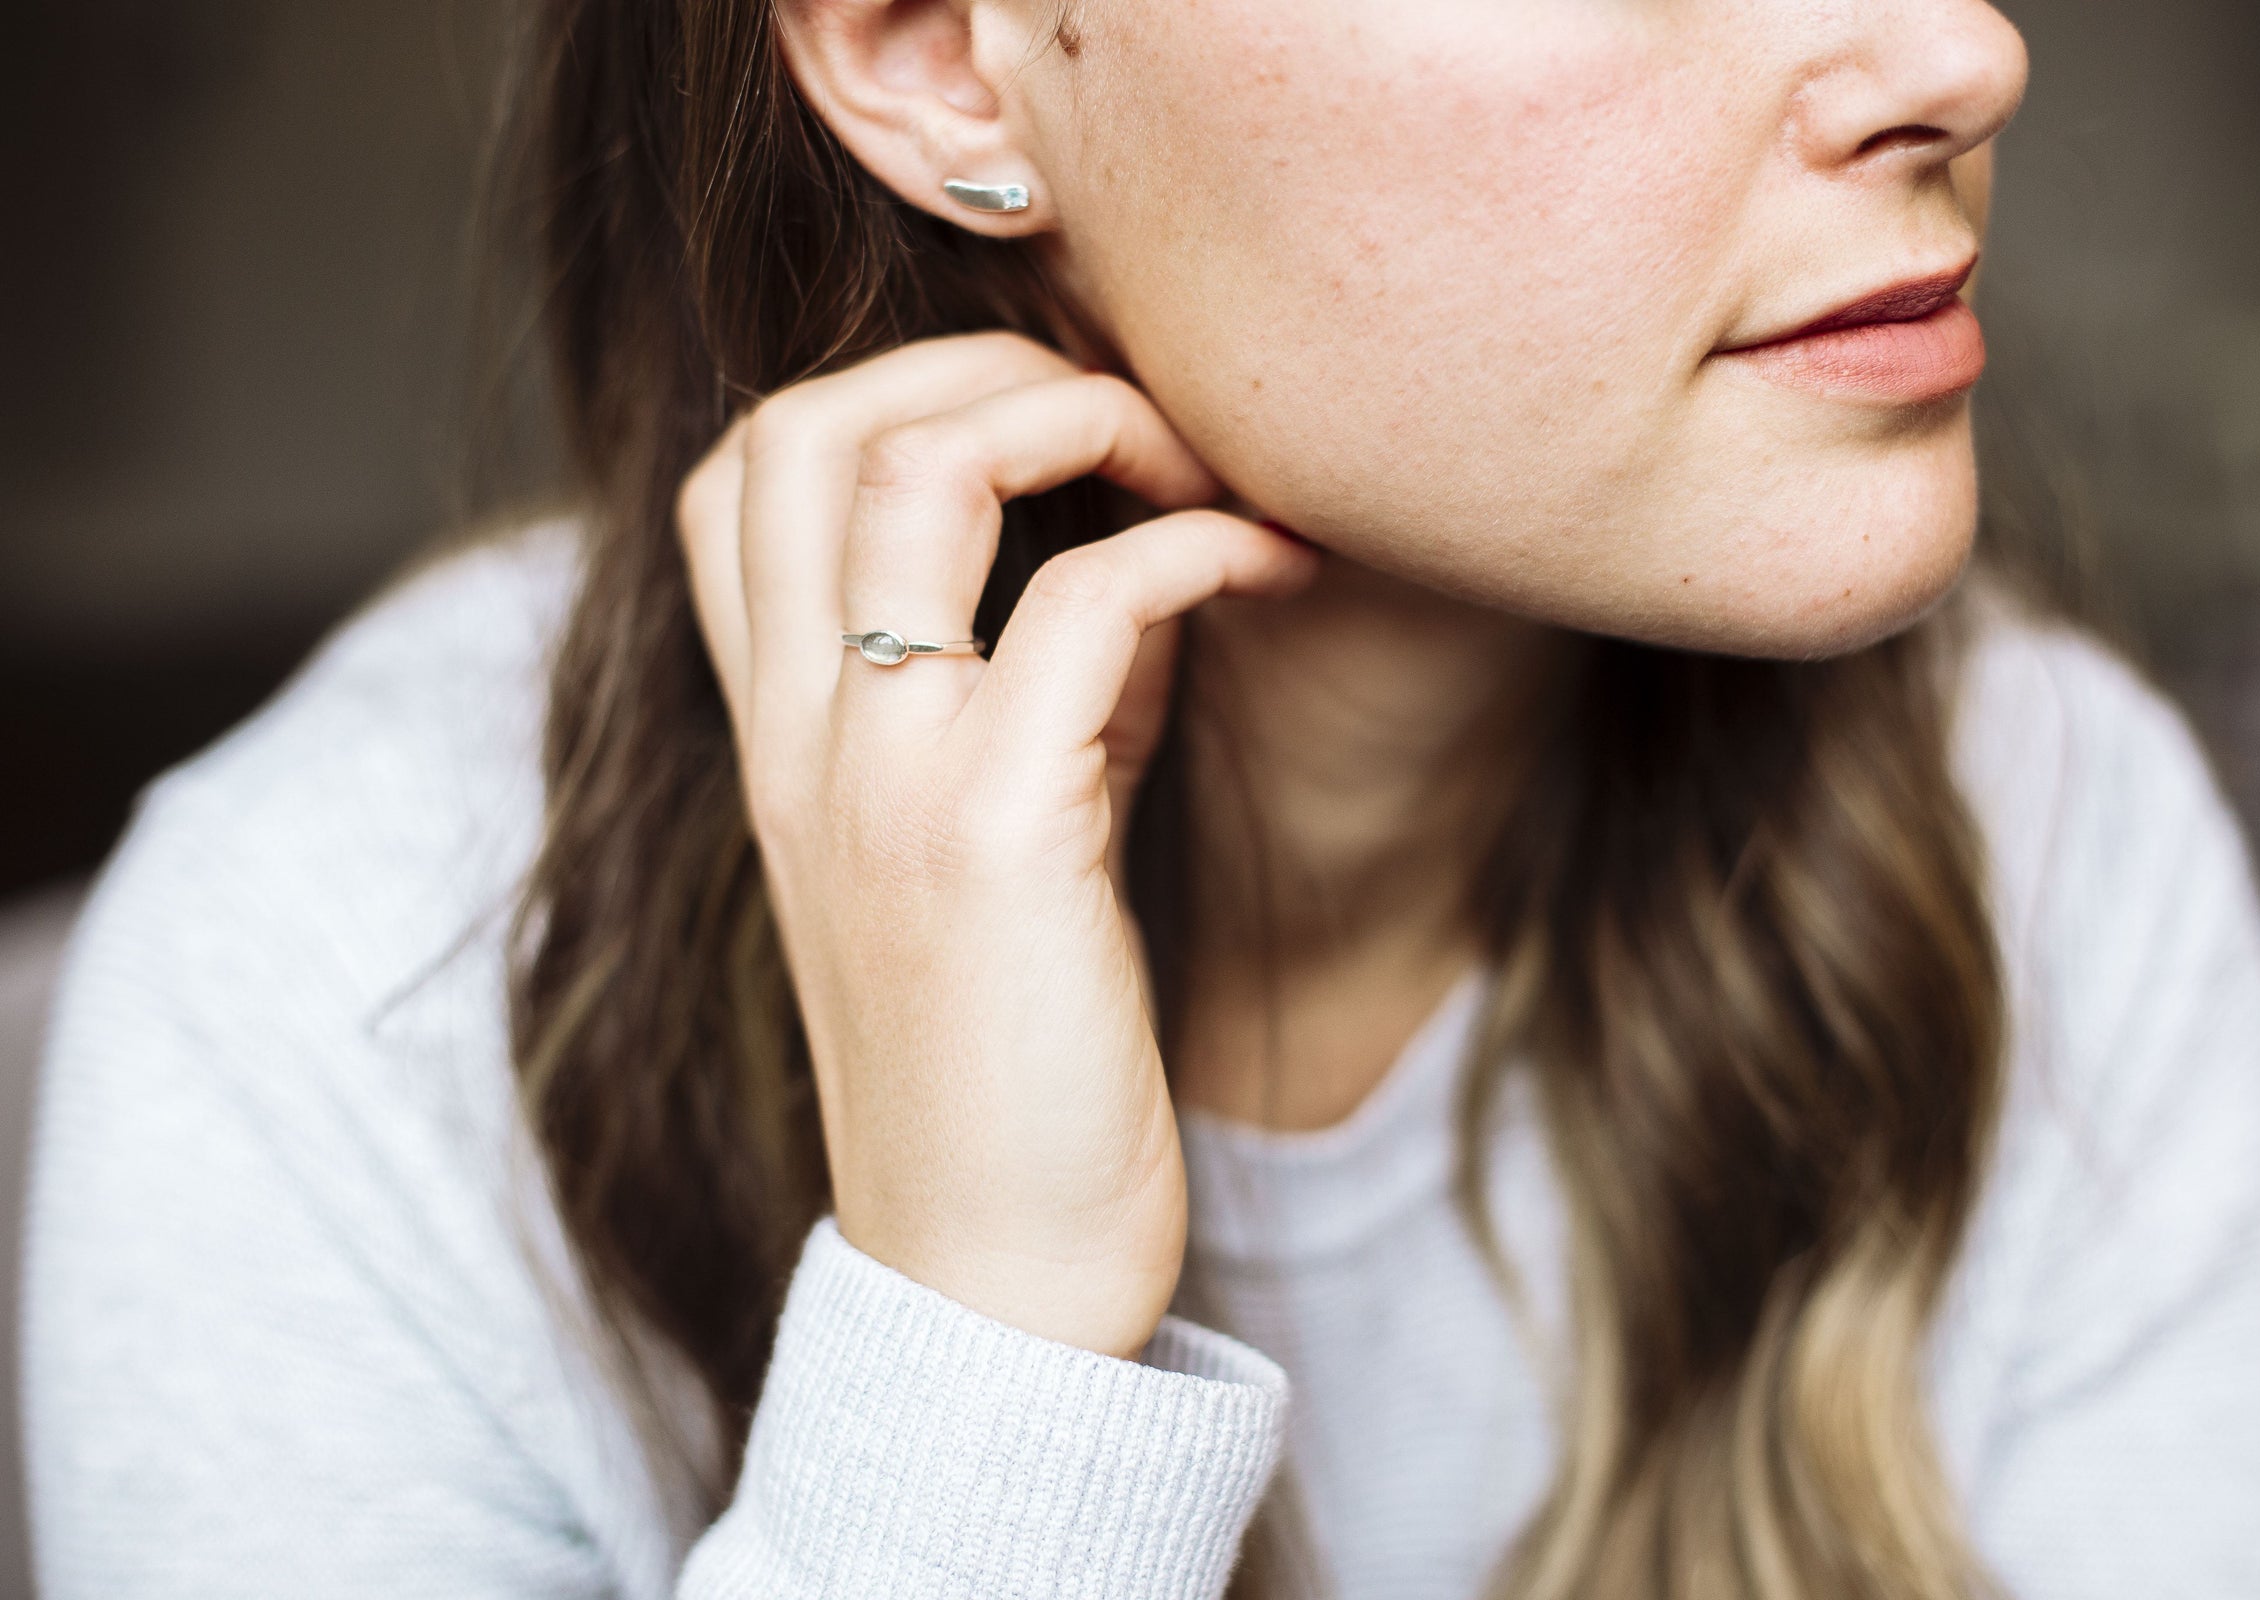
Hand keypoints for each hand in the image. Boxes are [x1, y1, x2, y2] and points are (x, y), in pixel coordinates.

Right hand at [677, 333, 1317, 1357]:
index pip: (742, 478)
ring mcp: (880, 782)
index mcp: (780, 744)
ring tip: (1198, 464)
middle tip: (1124, 414)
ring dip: (1077, 417)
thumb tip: (1138, 567)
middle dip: (973, 365)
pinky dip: (1194, 548)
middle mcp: (798, 743)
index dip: (887, 394)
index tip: (1045, 430)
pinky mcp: (995, 840)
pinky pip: (1087, 602)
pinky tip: (1272, 572)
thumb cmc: (1011, 1068)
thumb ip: (1045, 700)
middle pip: (800, 428)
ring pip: (914, 472)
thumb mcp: (1002, 848)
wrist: (991, 1278)